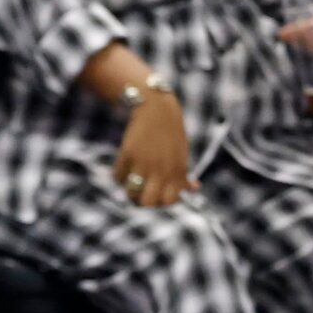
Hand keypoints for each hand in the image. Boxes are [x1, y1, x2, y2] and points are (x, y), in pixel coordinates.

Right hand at [112, 92, 190, 206]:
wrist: (156, 109)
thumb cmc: (171, 134)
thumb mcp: (182, 154)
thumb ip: (185, 174)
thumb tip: (194, 189)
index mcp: (178, 171)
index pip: (170, 201)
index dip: (163, 203)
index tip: (159, 194)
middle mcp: (161, 169)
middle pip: (148, 202)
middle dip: (143, 201)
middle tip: (142, 192)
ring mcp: (144, 162)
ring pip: (130, 192)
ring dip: (129, 190)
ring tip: (131, 181)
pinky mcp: (128, 154)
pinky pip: (118, 177)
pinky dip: (120, 175)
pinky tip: (125, 167)